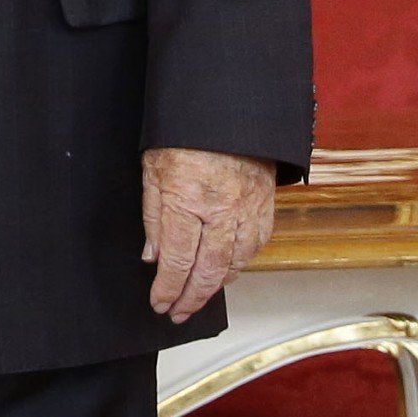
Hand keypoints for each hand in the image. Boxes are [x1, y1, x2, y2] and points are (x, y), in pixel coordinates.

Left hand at [140, 146, 276, 322]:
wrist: (226, 103)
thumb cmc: (184, 131)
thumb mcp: (153, 168)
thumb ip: (153, 215)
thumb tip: (153, 256)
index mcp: (187, 199)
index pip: (177, 261)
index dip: (167, 289)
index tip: (160, 303)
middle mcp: (220, 210)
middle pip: (207, 272)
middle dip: (191, 298)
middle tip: (178, 312)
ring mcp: (246, 208)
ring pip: (235, 263)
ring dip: (216, 285)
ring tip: (200, 295)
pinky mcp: (264, 202)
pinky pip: (256, 244)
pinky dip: (242, 262)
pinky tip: (229, 269)